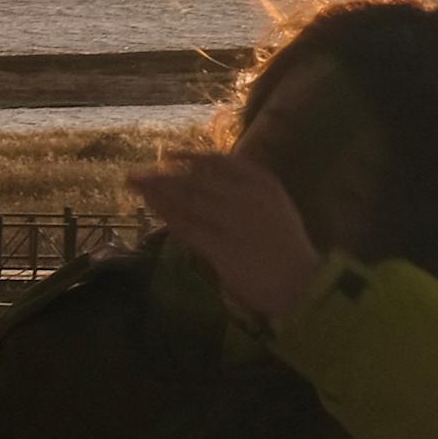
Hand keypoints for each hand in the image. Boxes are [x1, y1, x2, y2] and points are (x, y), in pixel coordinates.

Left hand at [126, 151, 325, 324]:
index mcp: (264, 184)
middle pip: (196, 180)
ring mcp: (234, 222)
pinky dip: (166, 215)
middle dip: (163, 175)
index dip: (191, 157)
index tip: (170, 155)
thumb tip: (211, 179)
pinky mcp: (222, 247)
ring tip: (135, 185)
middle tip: (136, 174)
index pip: (220, 162)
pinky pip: (188, 227)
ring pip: (188, 200)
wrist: (302, 283)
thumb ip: (248, 191)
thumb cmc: (288, 247)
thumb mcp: (276, 207)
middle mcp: (248, 197)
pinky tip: (151, 209)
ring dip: (157, 191)